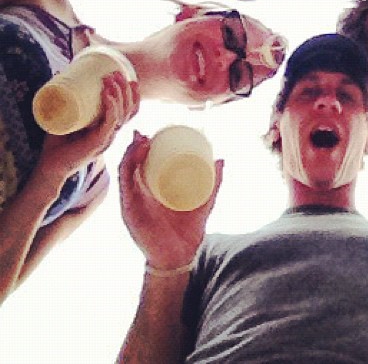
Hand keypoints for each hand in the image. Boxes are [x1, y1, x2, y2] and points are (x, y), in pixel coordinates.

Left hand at [37, 71, 139, 185]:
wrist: (50, 167)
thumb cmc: (57, 143)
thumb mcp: (68, 117)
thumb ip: (69, 101)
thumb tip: (61, 75)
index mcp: (108, 128)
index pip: (129, 111)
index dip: (133, 94)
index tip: (127, 77)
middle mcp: (111, 133)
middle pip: (129, 110)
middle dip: (125, 89)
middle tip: (115, 74)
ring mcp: (107, 139)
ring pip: (123, 114)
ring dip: (119, 95)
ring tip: (110, 80)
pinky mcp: (98, 143)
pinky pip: (111, 123)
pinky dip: (111, 107)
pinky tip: (107, 95)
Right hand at [118, 132, 222, 270]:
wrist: (179, 258)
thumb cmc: (188, 231)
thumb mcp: (204, 202)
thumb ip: (214, 182)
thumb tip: (221, 158)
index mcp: (152, 191)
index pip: (144, 164)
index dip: (146, 146)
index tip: (157, 132)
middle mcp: (139, 194)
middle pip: (132, 164)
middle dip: (137, 145)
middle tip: (149, 133)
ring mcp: (132, 202)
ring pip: (126, 170)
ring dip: (132, 153)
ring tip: (144, 139)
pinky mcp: (130, 210)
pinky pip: (125, 185)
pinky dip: (128, 168)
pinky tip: (136, 157)